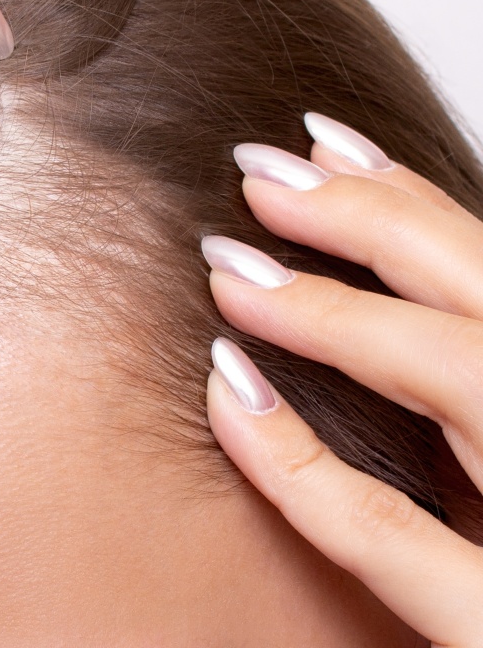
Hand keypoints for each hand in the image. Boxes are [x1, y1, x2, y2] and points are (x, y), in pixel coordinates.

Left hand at [203, 113, 482, 646]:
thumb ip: (456, 363)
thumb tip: (382, 291)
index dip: (417, 201)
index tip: (328, 147)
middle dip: (375, 220)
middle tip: (262, 175)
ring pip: (458, 379)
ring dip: (335, 315)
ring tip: (229, 268)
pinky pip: (390, 539)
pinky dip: (300, 463)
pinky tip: (228, 394)